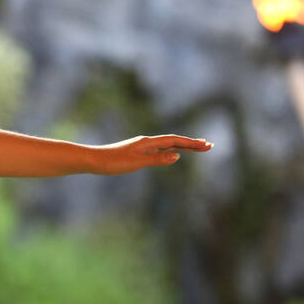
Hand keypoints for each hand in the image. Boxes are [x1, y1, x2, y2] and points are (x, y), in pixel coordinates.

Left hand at [92, 135, 211, 174]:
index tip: (206, 145)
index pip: (174, 140)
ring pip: (168, 145)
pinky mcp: (137, 152)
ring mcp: (142, 146)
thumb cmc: (113, 162)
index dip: (191, 143)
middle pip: (174, 141)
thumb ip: (157, 159)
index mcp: (148, 142)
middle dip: (192, 144)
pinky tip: (174, 153)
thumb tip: (177, 156)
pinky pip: (160, 149)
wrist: (94, 160)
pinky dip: (171, 150)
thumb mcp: (137, 162)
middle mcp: (147, 142)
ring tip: (198, 147)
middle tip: (209, 145)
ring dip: (183, 146)